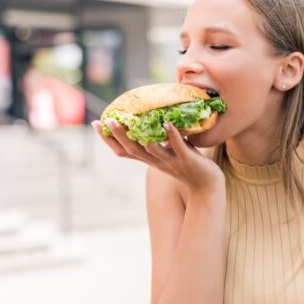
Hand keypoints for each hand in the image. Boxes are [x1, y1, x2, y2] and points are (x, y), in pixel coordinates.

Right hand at [92, 119, 224, 192]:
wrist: (207, 186)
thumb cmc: (187, 165)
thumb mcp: (168, 152)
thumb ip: (159, 139)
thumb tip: (151, 118)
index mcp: (149, 159)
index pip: (124, 151)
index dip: (109, 139)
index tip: (96, 124)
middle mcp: (156, 162)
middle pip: (132, 150)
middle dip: (118, 135)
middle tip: (107, 120)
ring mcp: (171, 161)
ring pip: (151, 150)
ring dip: (141, 137)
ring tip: (132, 122)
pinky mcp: (187, 160)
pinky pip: (178, 147)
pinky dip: (172, 136)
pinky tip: (167, 124)